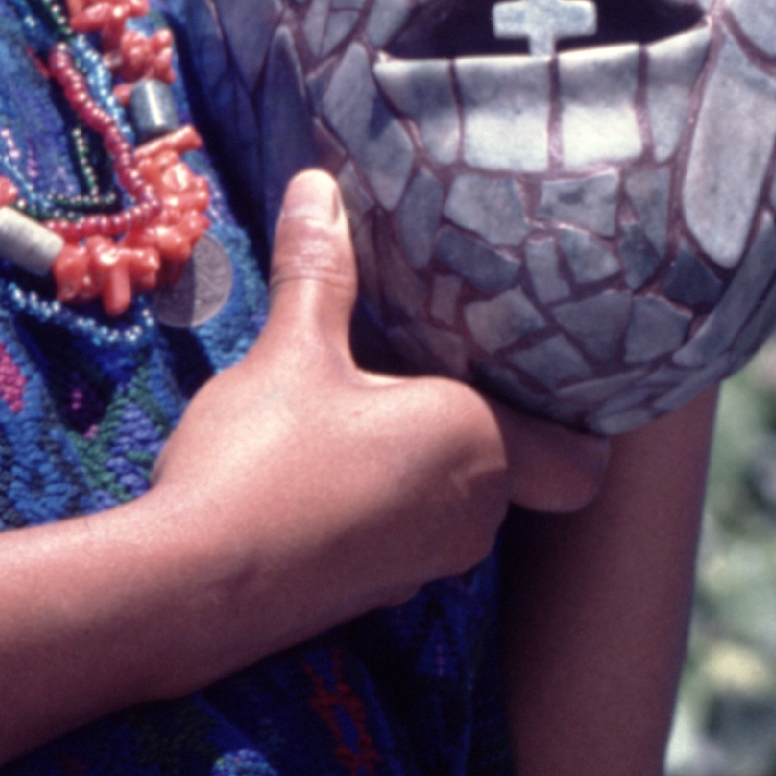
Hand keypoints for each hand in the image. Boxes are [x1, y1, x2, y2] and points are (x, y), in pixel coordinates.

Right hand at [143, 173, 605, 674]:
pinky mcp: (379, 587)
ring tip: (386, 378)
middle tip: (447, 340)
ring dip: (432, 445)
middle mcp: (475, 515)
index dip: (573, 412)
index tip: (532, 353)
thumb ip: (319, 270)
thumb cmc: (264, 460)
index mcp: (479, 448)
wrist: (194, 588)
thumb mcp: (292, 348)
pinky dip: (393, 484)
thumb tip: (318, 187)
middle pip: (517, 460)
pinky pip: (415, 521)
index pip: (580, 454)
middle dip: (485, 407)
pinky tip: (337, 443)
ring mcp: (427, 561)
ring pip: (463, 492)